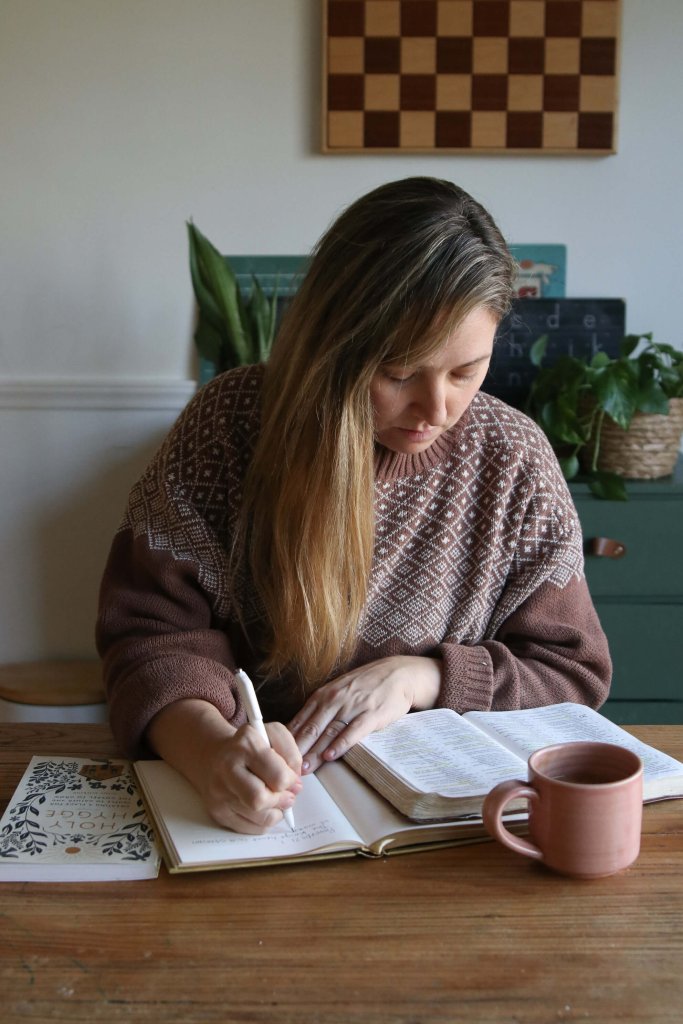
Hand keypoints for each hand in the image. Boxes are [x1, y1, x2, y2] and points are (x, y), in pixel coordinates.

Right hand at [197, 720, 302, 832]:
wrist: (214, 755)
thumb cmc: (250, 746)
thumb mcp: (274, 735)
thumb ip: (291, 754)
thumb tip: (295, 785)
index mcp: (246, 744)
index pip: (278, 776)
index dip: (291, 781)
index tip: (292, 779)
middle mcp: (228, 767)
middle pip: (260, 800)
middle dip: (281, 800)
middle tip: (287, 795)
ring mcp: (219, 792)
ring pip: (259, 818)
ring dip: (275, 812)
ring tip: (275, 800)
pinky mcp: (217, 812)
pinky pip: (250, 828)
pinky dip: (264, 822)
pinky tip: (263, 808)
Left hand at [289, 655, 441, 774]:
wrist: (397, 674)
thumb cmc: (365, 685)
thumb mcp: (337, 691)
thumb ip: (319, 709)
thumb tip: (299, 731)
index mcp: (323, 695)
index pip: (301, 720)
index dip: (288, 740)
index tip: (279, 756)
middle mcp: (334, 700)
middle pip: (312, 728)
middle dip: (298, 749)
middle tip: (287, 768)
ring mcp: (353, 706)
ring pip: (329, 732)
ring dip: (315, 751)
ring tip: (305, 767)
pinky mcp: (371, 714)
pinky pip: (353, 731)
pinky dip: (341, 743)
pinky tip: (332, 755)